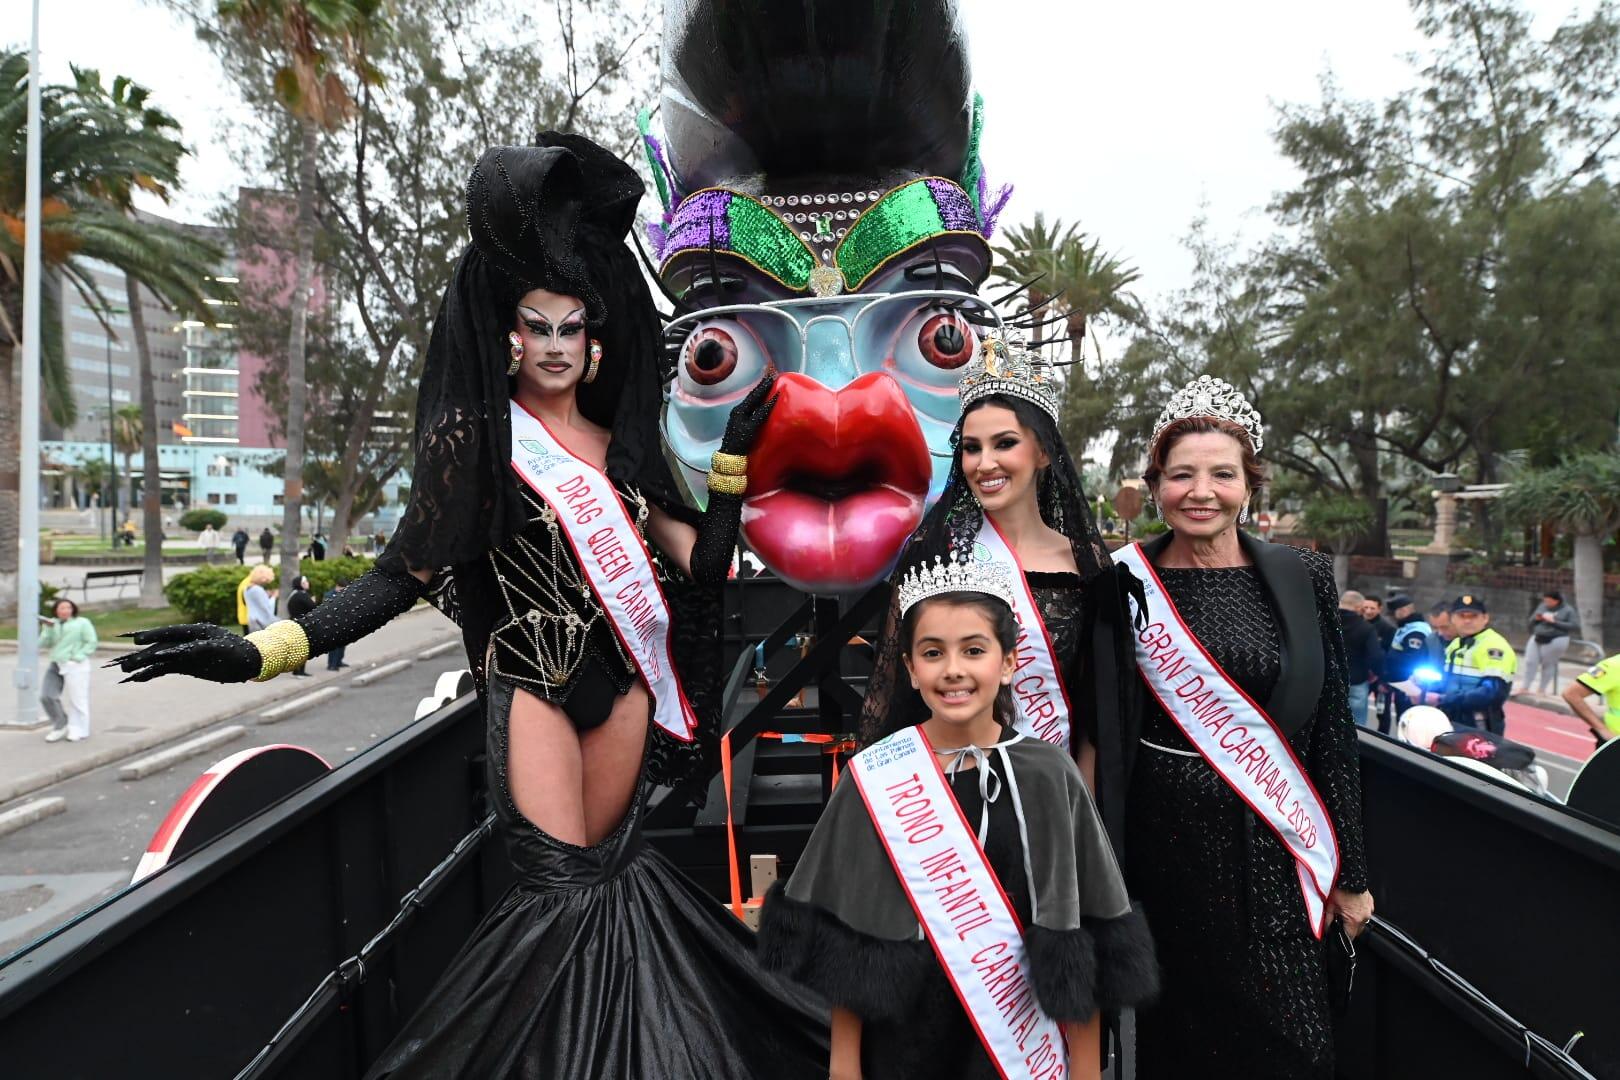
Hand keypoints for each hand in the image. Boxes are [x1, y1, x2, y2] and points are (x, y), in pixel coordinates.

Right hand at [108, 623, 261, 683]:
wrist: (249, 663)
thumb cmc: (238, 652)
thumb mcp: (221, 649)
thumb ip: (200, 649)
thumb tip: (180, 651)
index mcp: (196, 631)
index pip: (171, 632)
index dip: (153, 635)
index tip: (135, 639)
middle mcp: (187, 641)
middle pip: (161, 647)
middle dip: (142, 655)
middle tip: (123, 664)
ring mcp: (185, 654)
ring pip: (159, 658)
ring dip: (142, 665)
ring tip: (124, 671)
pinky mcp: (185, 665)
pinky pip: (165, 668)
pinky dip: (151, 673)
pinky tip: (137, 678)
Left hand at [718, 370, 778, 455]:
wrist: (730, 455)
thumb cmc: (741, 442)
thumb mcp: (752, 427)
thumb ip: (761, 414)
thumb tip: (771, 401)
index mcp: (740, 410)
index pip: (754, 395)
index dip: (764, 387)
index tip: (773, 378)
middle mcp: (738, 410)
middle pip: (752, 396)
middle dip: (761, 387)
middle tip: (770, 377)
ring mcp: (738, 415)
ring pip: (750, 401)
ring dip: (759, 393)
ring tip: (767, 385)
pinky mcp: (740, 421)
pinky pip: (750, 407)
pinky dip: (757, 401)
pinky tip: (760, 401)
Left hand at [1328, 888, 1373, 938]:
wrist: (1349, 875)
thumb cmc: (1340, 888)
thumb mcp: (1330, 905)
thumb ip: (1327, 920)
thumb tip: (1326, 929)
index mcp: (1354, 919)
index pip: (1350, 937)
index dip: (1342, 937)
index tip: (1338, 935)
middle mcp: (1364, 917)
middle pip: (1357, 931)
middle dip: (1349, 928)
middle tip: (1340, 921)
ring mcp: (1369, 910)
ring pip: (1362, 922)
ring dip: (1355, 920)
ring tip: (1346, 911)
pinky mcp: (1371, 903)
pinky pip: (1365, 913)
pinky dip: (1359, 912)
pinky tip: (1352, 906)